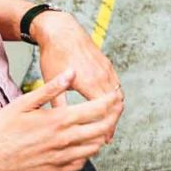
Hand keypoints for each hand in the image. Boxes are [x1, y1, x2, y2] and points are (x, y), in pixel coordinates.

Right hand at [0, 69, 122, 170]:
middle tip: (115, 110)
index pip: (97, 110)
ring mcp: (60, 159)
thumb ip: (50, 88)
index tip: (116, 96)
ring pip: (94, 148)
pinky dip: (86, 154)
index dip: (111, 102)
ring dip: (100, 137)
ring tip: (100, 126)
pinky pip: (79, 164)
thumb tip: (70, 72)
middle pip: (102, 130)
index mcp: (58, 121)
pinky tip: (81, 146)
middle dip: (112, 118)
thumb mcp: (23, 103)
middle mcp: (64, 141)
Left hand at [31, 11, 124, 141]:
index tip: (103, 140)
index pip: (107, 111)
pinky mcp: (106, 64)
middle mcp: (102, 76)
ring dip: (114, 110)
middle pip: (116, 105)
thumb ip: (58, 104)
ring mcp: (107, 69)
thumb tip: (58, 123)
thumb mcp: (52, 82)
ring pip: (118, 95)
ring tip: (106, 124)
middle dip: (112, 122)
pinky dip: (114, 98)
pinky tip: (105, 105)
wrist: (60, 30)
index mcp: (90, 83)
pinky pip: (116, 85)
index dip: (107, 127)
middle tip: (105, 136)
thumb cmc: (54, 55)